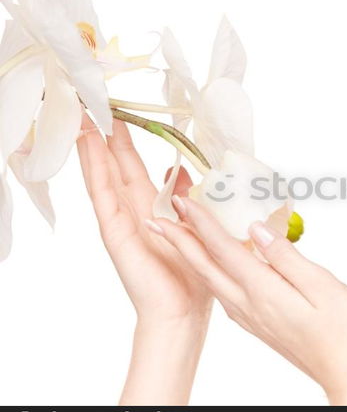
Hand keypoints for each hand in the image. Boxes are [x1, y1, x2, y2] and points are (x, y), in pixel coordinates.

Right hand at [76, 113, 212, 403]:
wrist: (182, 310)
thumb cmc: (193, 273)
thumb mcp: (196, 224)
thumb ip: (183, 196)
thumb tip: (176, 170)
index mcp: (153, 209)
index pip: (136, 167)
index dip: (128, 142)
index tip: (122, 114)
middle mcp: (133, 211)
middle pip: (117, 165)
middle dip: (108, 135)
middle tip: (96, 101)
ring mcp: (121, 219)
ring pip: (104, 172)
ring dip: (94, 143)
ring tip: (84, 112)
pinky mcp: (114, 230)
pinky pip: (102, 191)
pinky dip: (93, 165)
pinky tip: (86, 142)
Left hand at [148, 195, 346, 404]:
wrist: (345, 372)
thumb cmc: (342, 330)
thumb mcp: (322, 285)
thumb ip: (285, 257)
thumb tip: (256, 229)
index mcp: (262, 291)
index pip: (223, 250)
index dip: (202, 223)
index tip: (183, 200)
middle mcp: (247, 305)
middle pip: (205, 266)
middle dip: (180, 238)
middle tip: (158, 215)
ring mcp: (249, 316)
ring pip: (211, 279)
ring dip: (191, 254)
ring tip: (179, 232)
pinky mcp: (255, 322)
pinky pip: (224, 289)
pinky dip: (210, 269)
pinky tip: (214, 262)